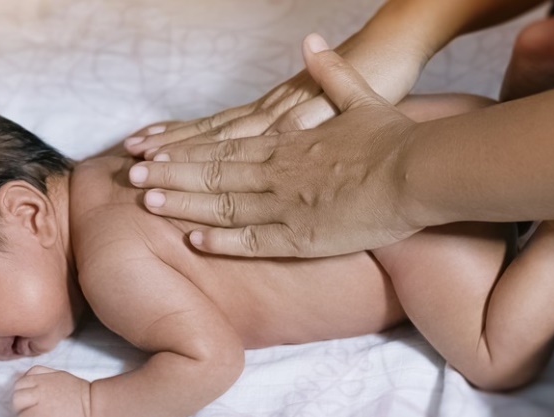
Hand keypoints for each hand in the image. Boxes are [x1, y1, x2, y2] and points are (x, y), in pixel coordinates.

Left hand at [12, 365, 90, 416]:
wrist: (95, 405)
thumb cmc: (75, 390)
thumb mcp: (57, 373)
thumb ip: (38, 372)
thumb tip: (21, 377)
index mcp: (41, 382)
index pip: (18, 386)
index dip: (22, 393)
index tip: (30, 399)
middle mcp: (40, 396)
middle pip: (16, 402)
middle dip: (21, 408)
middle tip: (32, 411)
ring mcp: (44, 413)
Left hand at [127, 34, 423, 256]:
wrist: (421, 168)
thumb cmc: (394, 135)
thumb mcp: (360, 93)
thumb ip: (329, 70)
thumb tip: (310, 40)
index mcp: (287, 139)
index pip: (223, 141)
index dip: (186, 145)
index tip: (155, 148)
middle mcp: (278, 168)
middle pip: (214, 170)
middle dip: (171, 173)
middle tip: (132, 177)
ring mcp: (287, 202)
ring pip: (225, 201)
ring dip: (185, 202)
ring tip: (149, 203)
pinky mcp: (304, 234)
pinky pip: (256, 238)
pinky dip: (224, 238)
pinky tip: (195, 238)